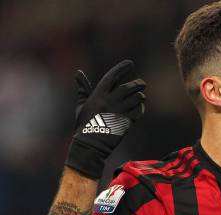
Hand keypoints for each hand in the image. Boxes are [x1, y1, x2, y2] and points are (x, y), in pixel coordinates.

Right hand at [66, 60, 145, 178]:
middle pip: (127, 88)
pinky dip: (141, 107)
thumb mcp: (82, 105)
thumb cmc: (84, 124)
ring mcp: (118, 113)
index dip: (121, 68)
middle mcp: (109, 102)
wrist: (91, 144)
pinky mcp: (125, 123)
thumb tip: (79, 73)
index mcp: (98, 96)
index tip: (129, 63)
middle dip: (137, 84)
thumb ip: (83, 89)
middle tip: (142, 83)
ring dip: (140, 96)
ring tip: (141, 95)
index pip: (112, 77)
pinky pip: (138, 111)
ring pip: (135, 99)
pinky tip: (139, 106)